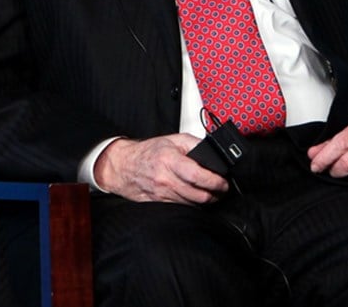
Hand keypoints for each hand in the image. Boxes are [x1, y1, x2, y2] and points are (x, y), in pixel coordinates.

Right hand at [94, 134, 228, 203]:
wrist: (123, 166)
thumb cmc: (148, 152)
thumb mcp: (173, 140)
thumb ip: (194, 144)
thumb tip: (213, 153)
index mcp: (170, 161)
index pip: (198, 176)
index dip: (215, 182)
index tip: (224, 182)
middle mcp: (165, 180)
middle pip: (198, 195)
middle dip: (216, 194)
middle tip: (222, 189)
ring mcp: (162, 194)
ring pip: (192, 204)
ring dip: (206, 200)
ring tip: (212, 193)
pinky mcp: (159, 204)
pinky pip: (182, 208)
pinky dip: (192, 204)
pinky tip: (195, 197)